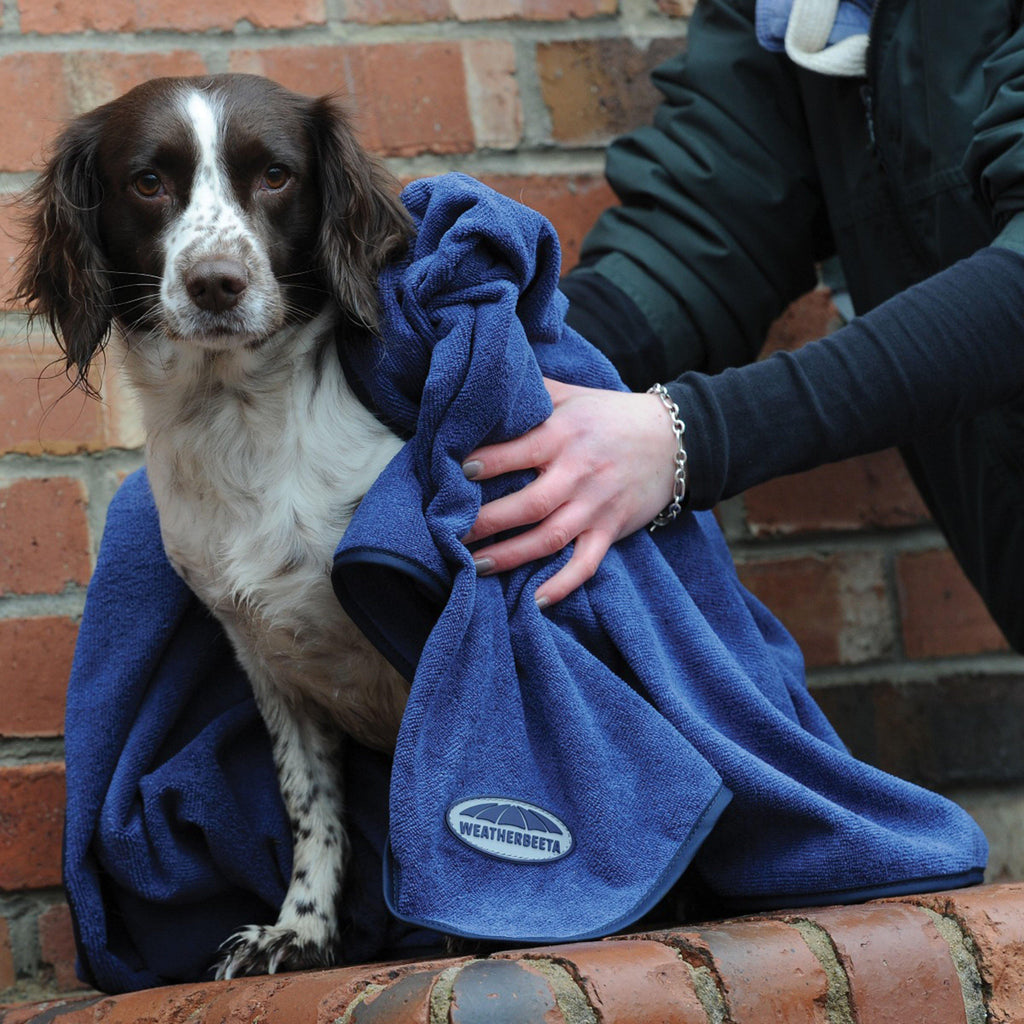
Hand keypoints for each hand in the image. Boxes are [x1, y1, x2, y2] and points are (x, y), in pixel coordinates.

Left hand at [461, 378, 678, 607]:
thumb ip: (531, 390)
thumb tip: (486, 378)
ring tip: (474, 566)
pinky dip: (561, 585)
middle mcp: (578, 473)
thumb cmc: (610, 414)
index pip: (517, 452)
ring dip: (510, 556)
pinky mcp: (609, 530)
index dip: (485, 465)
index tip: (454, 474)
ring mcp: (595, 506)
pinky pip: (585, 564)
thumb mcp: (571, 393)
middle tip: (448, 533)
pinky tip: (534, 601)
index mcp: (563, 435)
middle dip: (485, 522)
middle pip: (528, 504)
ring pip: (549, 538)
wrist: (673, 441)